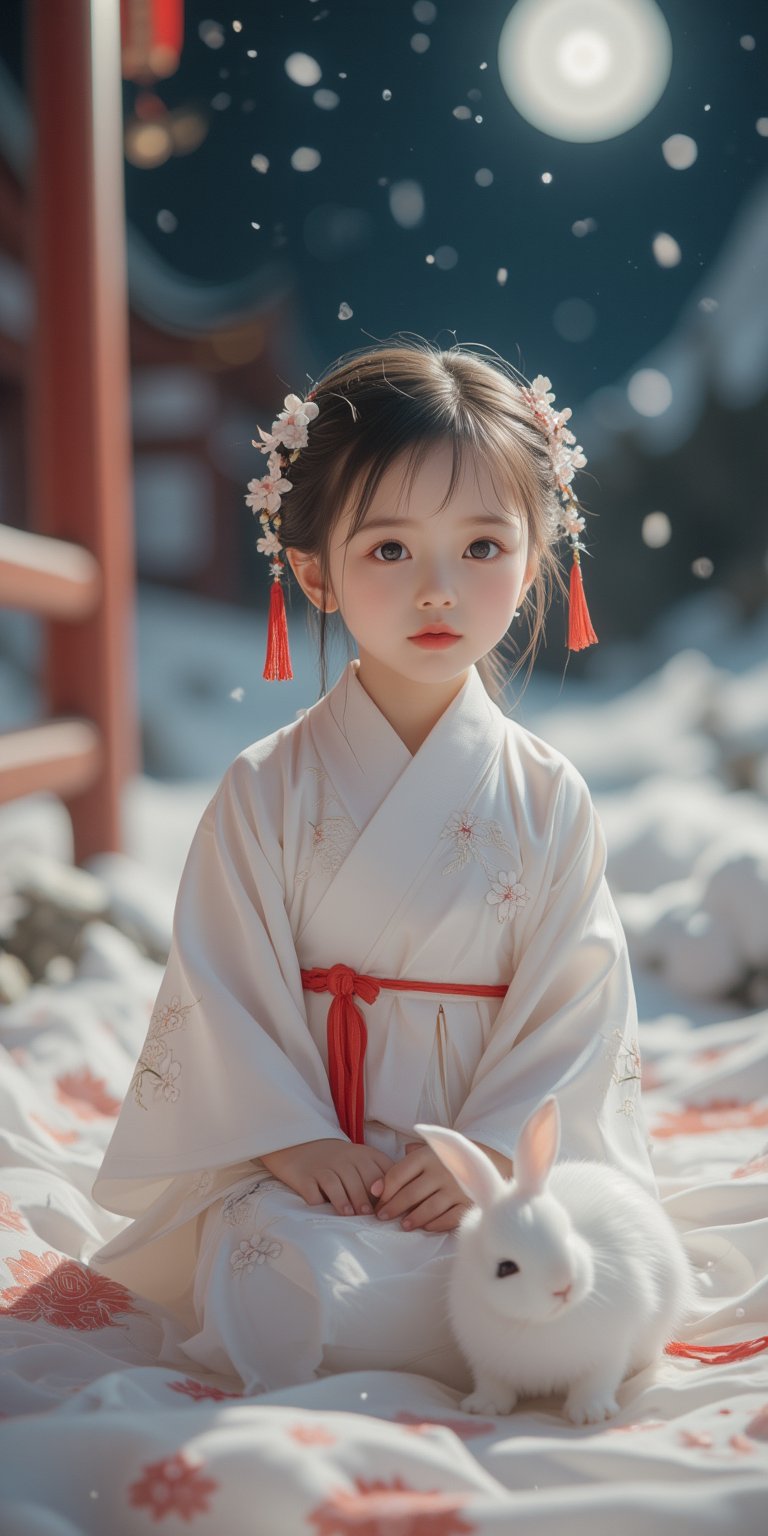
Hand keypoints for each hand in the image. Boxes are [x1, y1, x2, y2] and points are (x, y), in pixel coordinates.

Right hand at [259, 1138, 393, 1216]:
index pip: (378, 1168)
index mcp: (363, 1154)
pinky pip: (311, 1189)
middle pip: (356, 1177)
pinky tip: (322, 1208)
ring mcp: (321, 1167)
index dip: (385, 1188)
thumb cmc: (339, 1160)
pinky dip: (317, 1199)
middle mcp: (342, 1158)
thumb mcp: (361, 1160)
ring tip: (349, 1213)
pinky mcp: (303, 1177)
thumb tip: (397, 1204)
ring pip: (334, 1182)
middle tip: (369, 1214)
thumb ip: (378, 1176)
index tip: (388, 1205)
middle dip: (364, 1196)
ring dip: (343, 1199)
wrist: (301, 1144)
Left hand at [369, 1141, 472, 1232]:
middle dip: (393, 1208)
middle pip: (410, 1194)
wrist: (487, 1159)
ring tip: (404, 1225)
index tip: (376, 1201)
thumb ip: (405, 1164)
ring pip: (429, 1208)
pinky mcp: (469, 1202)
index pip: (398, 1175)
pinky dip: (437, 1224)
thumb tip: (377, 1186)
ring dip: (413, 1219)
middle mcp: (441, 1171)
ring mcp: (456, 1188)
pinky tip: (427, 1228)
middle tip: (382, 1216)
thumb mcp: (428, 1151)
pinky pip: (450, 1218)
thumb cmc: (448, 1159)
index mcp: (427, 1156)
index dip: (384, 1190)